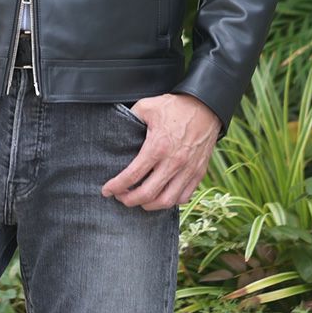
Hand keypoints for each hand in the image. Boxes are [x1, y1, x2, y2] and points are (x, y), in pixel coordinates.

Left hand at [100, 92, 221, 209]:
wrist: (205, 107)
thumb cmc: (174, 107)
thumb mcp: (146, 107)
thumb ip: (130, 118)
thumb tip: (117, 128)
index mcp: (157, 146)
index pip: (133, 175)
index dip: (117, 186)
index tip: (106, 190)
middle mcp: (173, 162)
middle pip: (148, 194)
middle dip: (130, 200)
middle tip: (120, 198)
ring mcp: (188, 170)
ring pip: (167, 201)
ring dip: (149, 206)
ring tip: (139, 201)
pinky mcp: (198, 173)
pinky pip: (184, 196)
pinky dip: (170, 202)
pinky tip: (160, 197)